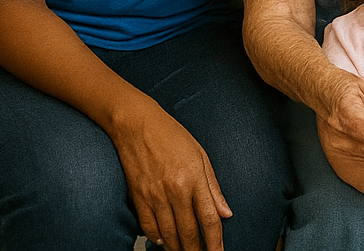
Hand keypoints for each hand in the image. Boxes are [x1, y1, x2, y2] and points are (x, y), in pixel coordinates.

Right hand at [108, 102, 231, 250]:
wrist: (137, 125)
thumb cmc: (172, 136)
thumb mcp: (201, 156)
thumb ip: (213, 187)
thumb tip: (226, 212)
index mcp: (194, 179)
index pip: (209, 219)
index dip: (215, 242)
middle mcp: (175, 191)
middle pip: (189, 232)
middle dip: (197, 250)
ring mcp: (154, 196)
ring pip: (168, 234)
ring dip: (178, 248)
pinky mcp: (138, 197)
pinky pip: (148, 227)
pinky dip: (157, 238)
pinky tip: (164, 241)